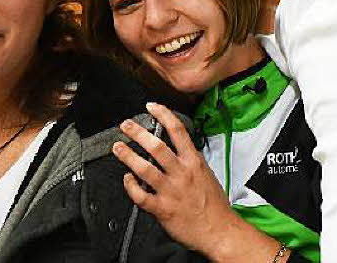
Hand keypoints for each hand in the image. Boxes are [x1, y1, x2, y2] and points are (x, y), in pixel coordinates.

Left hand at [113, 103, 280, 261]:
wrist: (218, 230)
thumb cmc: (214, 204)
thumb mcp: (207, 174)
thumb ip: (191, 162)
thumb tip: (180, 152)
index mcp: (194, 162)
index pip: (178, 130)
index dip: (163, 115)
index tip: (151, 107)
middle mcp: (181, 173)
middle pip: (156, 146)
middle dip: (138, 133)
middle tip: (126, 125)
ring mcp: (170, 190)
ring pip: (144, 168)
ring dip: (128, 156)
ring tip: (118, 147)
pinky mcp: (162, 208)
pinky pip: (140, 195)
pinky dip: (131, 186)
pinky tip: (127, 179)